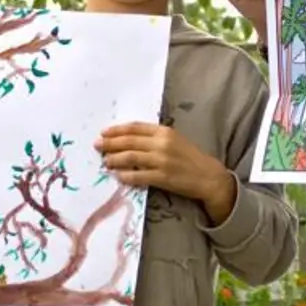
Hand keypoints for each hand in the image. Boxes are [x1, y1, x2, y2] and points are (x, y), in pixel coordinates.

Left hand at [96, 123, 237, 221]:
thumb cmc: (189, 157)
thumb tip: (128, 139)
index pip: (135, 128)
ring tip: (105, 161)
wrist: (208, 176)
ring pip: (130, 158)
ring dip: (114, 159)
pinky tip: (118, 176)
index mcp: (164, 131)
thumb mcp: (174, 140)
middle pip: (129, 142)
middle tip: (97, 146)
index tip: (104, 132)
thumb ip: (154, 137)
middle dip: (110, 143)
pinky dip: (125, 176)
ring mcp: (162, 161)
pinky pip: (138, 176)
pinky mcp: (163, 177)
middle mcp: (162, 144)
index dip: (117, 130)